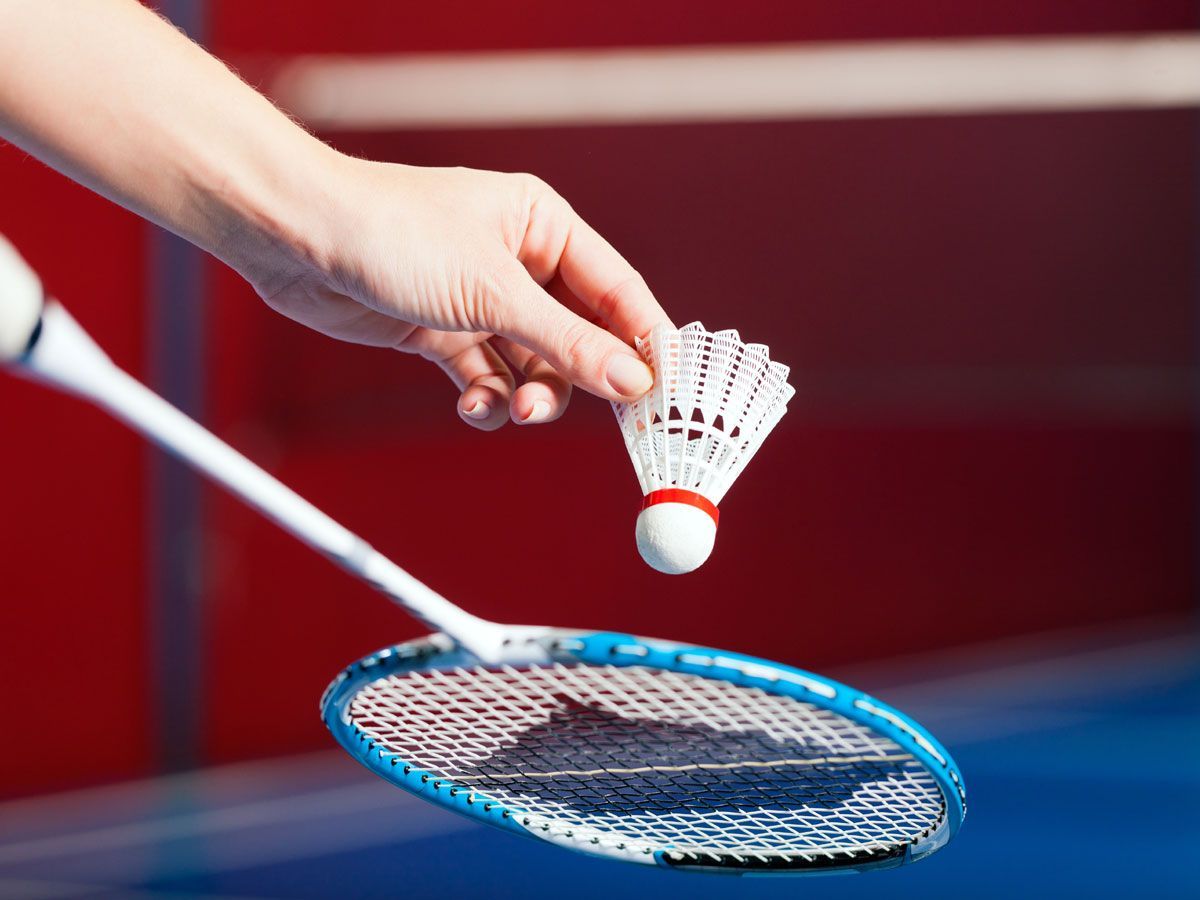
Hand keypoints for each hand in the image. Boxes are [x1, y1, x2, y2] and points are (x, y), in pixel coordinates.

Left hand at [246, 158, 671, 429]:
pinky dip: (485, 399)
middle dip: (576, 379)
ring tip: (514, 411)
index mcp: (544, 225)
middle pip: (578, 336)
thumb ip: (568, 343)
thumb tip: (634, 382)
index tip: (666, 394)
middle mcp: (519, 261)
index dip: (645, 342)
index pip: (618, 291)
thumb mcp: (493, 293)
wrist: (297, 237)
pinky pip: (487, 377)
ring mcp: (481, 299)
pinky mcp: (444, 331)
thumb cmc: (394, 233)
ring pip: (532, 366)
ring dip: (528, 395)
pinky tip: (472, 406)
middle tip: (582, 416)